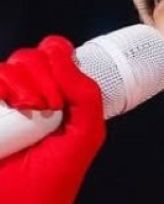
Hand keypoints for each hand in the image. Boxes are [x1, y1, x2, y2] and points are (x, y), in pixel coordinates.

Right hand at [0, 35, 105, 203]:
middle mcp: (30, 94)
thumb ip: (86, 93)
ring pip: (10, 66)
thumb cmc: (54, 178)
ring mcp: (5, 103)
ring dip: (24, 85)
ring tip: (31, 113)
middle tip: (50, 107)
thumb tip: (64, 56)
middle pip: (32, 56)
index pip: (55, 53)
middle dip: (45, 77)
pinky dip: (2, 88)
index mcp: (59, 94)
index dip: (60, 59)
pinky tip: (11, 109)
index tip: (64, 89)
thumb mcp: (86, 133)